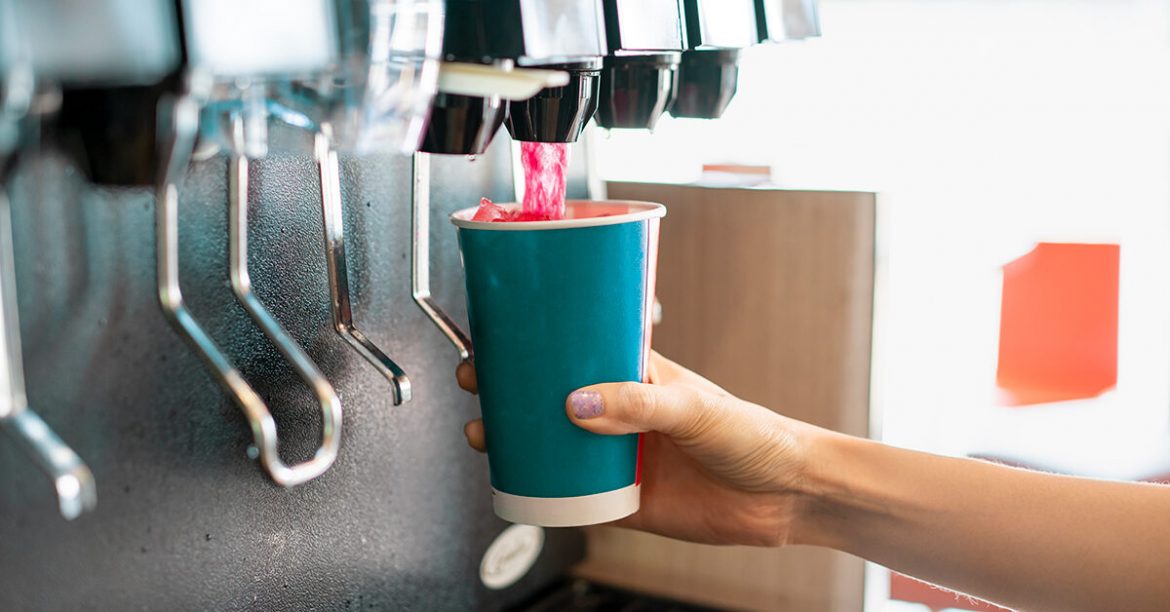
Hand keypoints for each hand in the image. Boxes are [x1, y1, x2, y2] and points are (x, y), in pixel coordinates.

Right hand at [457, 352, 815, 546]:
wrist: (786, 497)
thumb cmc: (756, 435)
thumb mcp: (696, 409)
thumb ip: (639, 404)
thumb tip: (578, 405)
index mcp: (637, 374)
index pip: (576, 350)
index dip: (536, 343)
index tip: (499, 337)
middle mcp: (621, 412)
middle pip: (551, 397)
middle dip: (509, 390)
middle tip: (478, 384)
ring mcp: (618, 456)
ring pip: (552, 445)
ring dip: (515, 440)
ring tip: (484, 435)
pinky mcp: (621, 500)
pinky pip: (569, 497)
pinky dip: (541, 492)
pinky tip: (519, 485)